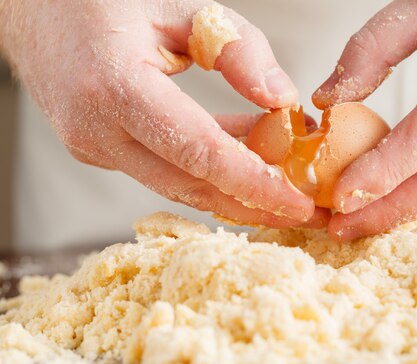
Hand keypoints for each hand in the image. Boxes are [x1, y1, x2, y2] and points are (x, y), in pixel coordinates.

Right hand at [0, 0, 328, 228]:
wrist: (36, 8)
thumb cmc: (104, 0)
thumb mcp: (180, 6)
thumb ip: (237, 49)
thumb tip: (282, 100)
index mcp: (113, 87)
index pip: (198, 153)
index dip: (254, 183)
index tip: (298, 202)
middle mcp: (96, 130)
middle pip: (189, 186)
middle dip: (253, 206)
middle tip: (305, 214)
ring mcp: (94, 147)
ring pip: (178, 185)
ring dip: (234, 194)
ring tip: (285, 196)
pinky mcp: (101, 152)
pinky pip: (164, 170)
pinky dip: (208, 173)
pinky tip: (248, 164)